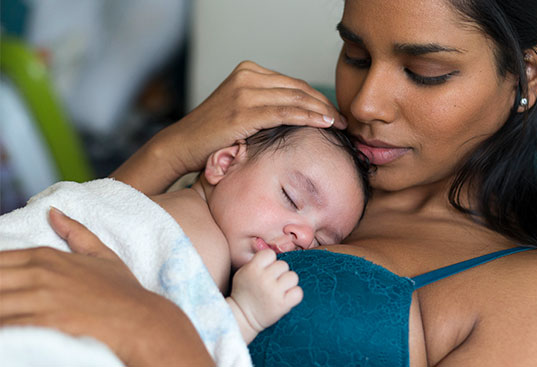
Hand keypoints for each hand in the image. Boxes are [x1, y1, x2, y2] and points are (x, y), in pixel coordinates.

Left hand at [0, 208, 212, 366]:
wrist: (141, 320)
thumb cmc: (123, 291)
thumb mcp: (103, 255)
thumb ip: (76, 232)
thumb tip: (53, 211)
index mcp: (46, 257)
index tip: (2, 287)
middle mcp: (40, 275)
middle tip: (3, 304)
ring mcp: (41, 299)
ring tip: (3, 319)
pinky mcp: (44, 323)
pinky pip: (9, 326)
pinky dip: (5, 330)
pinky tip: (8, 334)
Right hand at [113, 61, 346, 194]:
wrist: (182, 144)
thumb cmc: (213, 133)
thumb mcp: (242, 109)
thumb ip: (266, 104)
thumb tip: (299, 113)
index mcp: (249, 71)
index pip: (293, 83)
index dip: (317, 98)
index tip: (333, 112)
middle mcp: (248, 76)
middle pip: (298, 89)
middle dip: (324, 105)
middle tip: (343, 120)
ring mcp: (245, 91)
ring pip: (295, 99)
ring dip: (322, 112)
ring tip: (339, 124)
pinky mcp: (244, 111)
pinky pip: (285, 112)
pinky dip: (308, 118)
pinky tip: (324, 124)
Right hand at [227, 249, 301, 342]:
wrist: (242, 317)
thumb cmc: (244, 293)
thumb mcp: (243, 272)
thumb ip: (257, 261)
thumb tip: (272, 249)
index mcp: (253, 269)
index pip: (270, 254)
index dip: (270, 261)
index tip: (266, 270)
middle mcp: (264, 279)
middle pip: (284, 264)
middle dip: (279, 273)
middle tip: (272, 283)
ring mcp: (274, 292)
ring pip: (293, 276)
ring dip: (288, 283)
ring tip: (280, 290)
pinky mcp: (282, 305)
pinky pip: (298, 292)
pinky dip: (294, 295)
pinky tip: (286, 297)